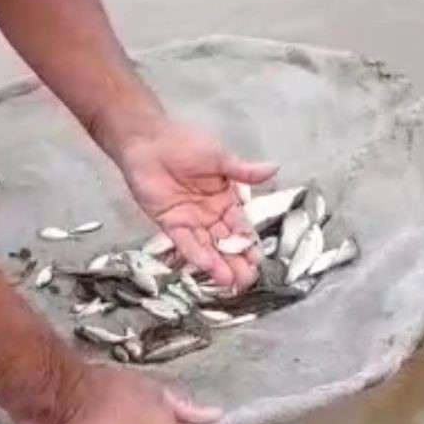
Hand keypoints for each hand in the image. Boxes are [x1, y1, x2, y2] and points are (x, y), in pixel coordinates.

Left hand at [117, 122, 276, 287]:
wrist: (149, 142)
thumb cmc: (185, 144)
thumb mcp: (220, 158)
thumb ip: (244, 171)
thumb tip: (274, 169)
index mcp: (224, 199)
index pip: (240, 226)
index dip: (248, 243)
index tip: (259, 260)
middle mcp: (209, 214)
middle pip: (225, 242)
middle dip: (236, 260)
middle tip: (248, 279)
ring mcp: (189, 220)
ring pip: (207, 246)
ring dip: (218, 263)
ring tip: (231, 282)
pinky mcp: (169, 223)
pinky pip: (185, 241)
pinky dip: (196, 254)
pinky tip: (209, 266)